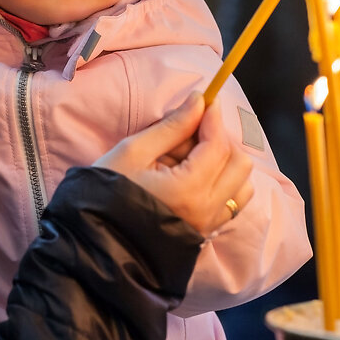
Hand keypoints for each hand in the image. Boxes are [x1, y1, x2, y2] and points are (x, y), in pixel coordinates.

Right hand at [94, 92, 254, 235]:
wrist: (98, 240)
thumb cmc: (108, 192)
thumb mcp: (134, 152)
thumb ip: (172, 127)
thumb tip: (199, 101)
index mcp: (188, 190)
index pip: (218, 145)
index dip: (213, 118)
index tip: (205, 100)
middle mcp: (207, 210)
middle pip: (239, 163)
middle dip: (220, 139)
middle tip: (192, 131)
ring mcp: (209, 225)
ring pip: (242, 185)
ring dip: (226, 162)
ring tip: (194, 156)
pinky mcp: (206, 233)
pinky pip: (233, 204)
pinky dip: (225, 183)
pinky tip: (197, 176)